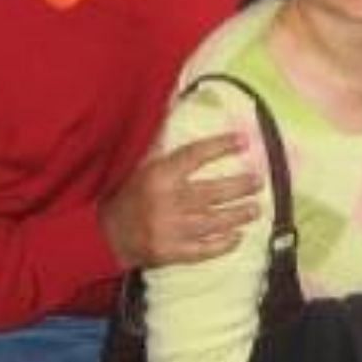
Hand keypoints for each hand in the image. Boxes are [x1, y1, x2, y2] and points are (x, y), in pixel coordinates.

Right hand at [100, 134, 261, 269]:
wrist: (103, 235)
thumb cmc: (127, 194)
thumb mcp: (139, 165)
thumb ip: (160, 144)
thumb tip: (175, 109)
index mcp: (157, 175)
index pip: (194, 155)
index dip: (220, 146)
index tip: (244, 140)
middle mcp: (165, 201)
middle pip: (211, 192)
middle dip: (239, 186)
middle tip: (258, 180)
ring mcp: (168, 229)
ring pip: (212, 221)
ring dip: (237, 215)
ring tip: (255, 209)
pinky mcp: (170, 253)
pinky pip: (203, 250)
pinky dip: (223, 244)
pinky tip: (238, 237)